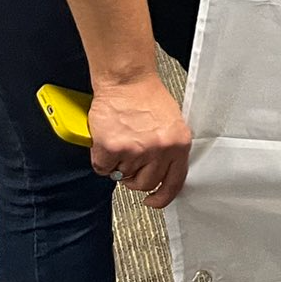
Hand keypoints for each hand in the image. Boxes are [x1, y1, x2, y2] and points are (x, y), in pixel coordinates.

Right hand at [88, 77, 191, 209]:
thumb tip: (163, 171)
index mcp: (179, 144)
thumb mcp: (172, 123)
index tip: (153, 201)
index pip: (174, 183)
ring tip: (122, 139)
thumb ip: (169, 148)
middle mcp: (159, 149)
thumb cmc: (147, 97)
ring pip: (122, 176)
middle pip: (145, 183)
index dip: (162, 197)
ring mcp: (135, 150)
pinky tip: (108, 140)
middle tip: (131, 159)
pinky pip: (103, 168)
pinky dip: (102, 158)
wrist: (127, 80)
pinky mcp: (112, 149)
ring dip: (118, 164)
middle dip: (135, 176)